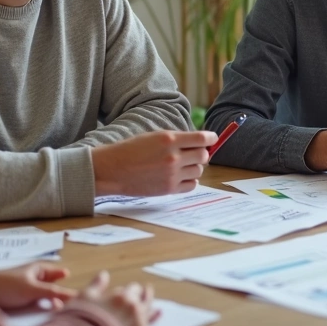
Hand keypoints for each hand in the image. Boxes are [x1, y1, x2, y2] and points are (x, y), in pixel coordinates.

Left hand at [0, 262, 76, 310]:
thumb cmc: (10, 286)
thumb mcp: (34, 289)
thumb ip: (54, 293)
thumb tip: (76, 295)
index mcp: (38, 270)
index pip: (56, 273)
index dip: (64, 277)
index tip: (74, 283)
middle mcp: (34, 279)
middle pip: (52, 286)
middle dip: (60, 293)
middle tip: (73, 303)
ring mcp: (27, 291)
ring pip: (44, 297)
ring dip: (51, 303)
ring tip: (62, 312)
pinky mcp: (21, 302)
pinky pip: (36, 305)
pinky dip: (43, 308)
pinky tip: (47, 315)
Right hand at [71, 271, 157, 325]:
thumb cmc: (82, 322)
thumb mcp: (84, 298)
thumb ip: (96, 285)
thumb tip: (104, 274)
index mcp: (122, 297)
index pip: (132, 289)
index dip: (130, 290)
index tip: (128, 291)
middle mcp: (134, 309)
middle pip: (143, 299)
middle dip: (142, 295)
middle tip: (145, 291)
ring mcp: (138, 325)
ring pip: (148, 311)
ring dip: (150, 305)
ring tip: (153, 302)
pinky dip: (153, 319)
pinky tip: (157, 314)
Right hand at [91, 130, 216, 195]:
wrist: (113, 170)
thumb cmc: (132, 150)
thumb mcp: (155, 137)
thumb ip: (177, 140)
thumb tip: (201, 143)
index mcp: (169, 139)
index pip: (202, 138)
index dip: (211, 138)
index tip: (213, 139)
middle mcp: (173, 157)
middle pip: (204, 156)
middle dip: (202, 153)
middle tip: (195, 153)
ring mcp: (172, 174)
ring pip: (198, 171)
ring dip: (194, 167)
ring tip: (181, 165)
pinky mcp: (169, 188)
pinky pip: (192, 185)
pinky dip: (189, 180)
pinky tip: (179, 176)